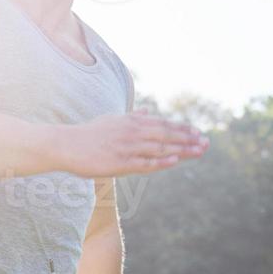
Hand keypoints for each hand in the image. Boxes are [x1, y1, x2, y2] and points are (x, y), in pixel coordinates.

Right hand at [60, 112, 207, 178]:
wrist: (65, 144)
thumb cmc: (88, 134)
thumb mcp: (112, 119)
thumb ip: (132, 117)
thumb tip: (146, 111)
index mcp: (131, 122)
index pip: (163, 124)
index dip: (182, 129)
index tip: (198, 133)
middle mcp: (132, 132)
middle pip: (166, 135)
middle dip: (188, 139)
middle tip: (207, 143)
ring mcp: (127, 147)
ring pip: (160, 148)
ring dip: (181, 149)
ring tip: (199, 151)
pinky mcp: (119, 162)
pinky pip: (144, 162)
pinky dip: (160, 161)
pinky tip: (174, 160)